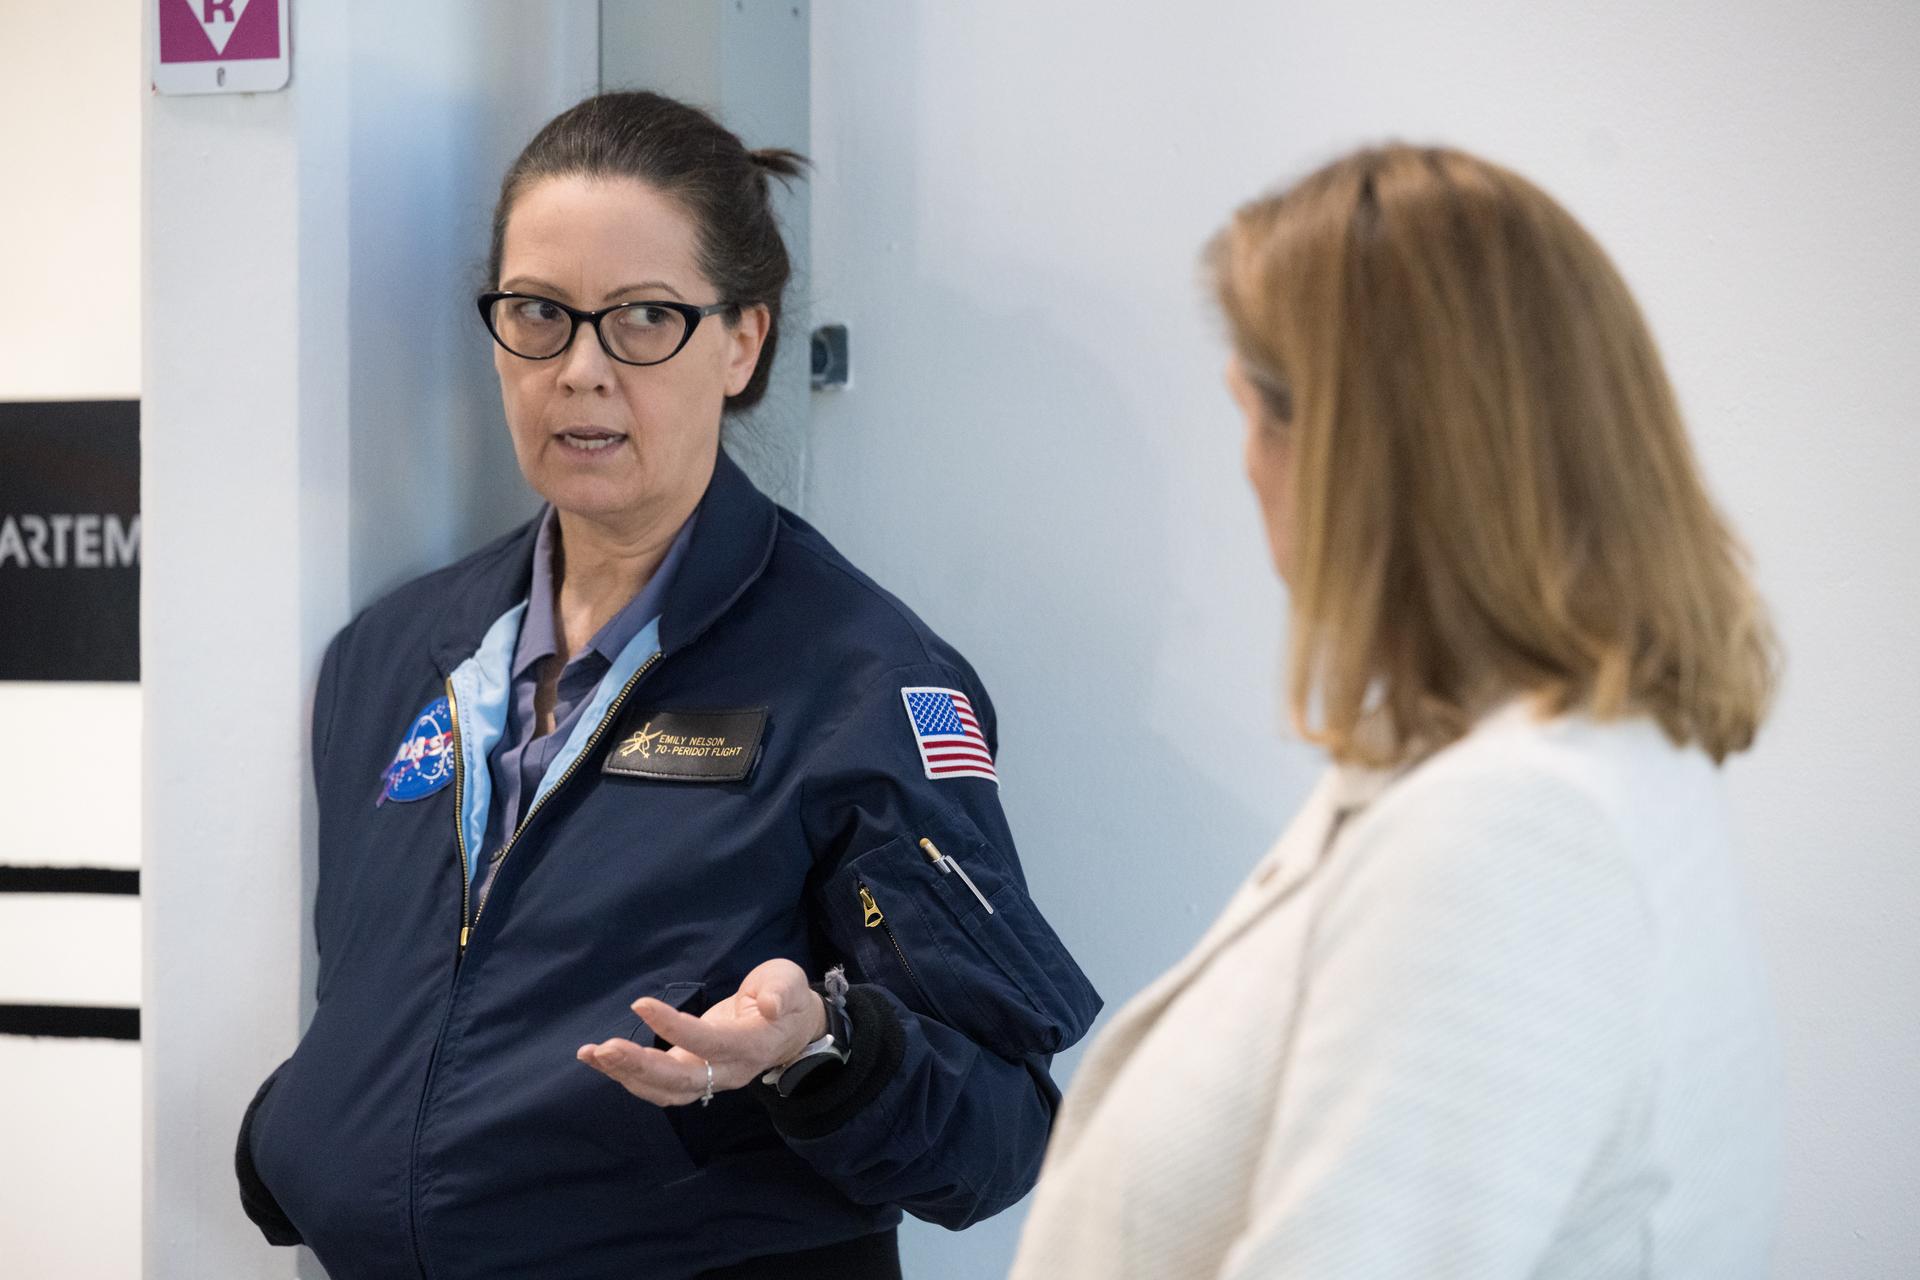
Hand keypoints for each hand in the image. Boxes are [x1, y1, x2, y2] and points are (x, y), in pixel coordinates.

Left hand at [576, 958, 827, 1105]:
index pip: (707, 1043)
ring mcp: (708, 1078)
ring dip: (625, 1075)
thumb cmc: (786, 999)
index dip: (673, 1027)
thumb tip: (770, 1005)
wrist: (790, 1030)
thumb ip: (781, 992)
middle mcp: (727, 1072)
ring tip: (591, 1054)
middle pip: (679, 1081)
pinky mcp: (692, 1075)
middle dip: (639, 1067)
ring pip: (664, 1090)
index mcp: (751, 1046)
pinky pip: (657, 1085)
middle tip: (603, 1048)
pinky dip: (626, 1075)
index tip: (639, 1004)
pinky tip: (598, 1059)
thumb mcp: (790, 984)